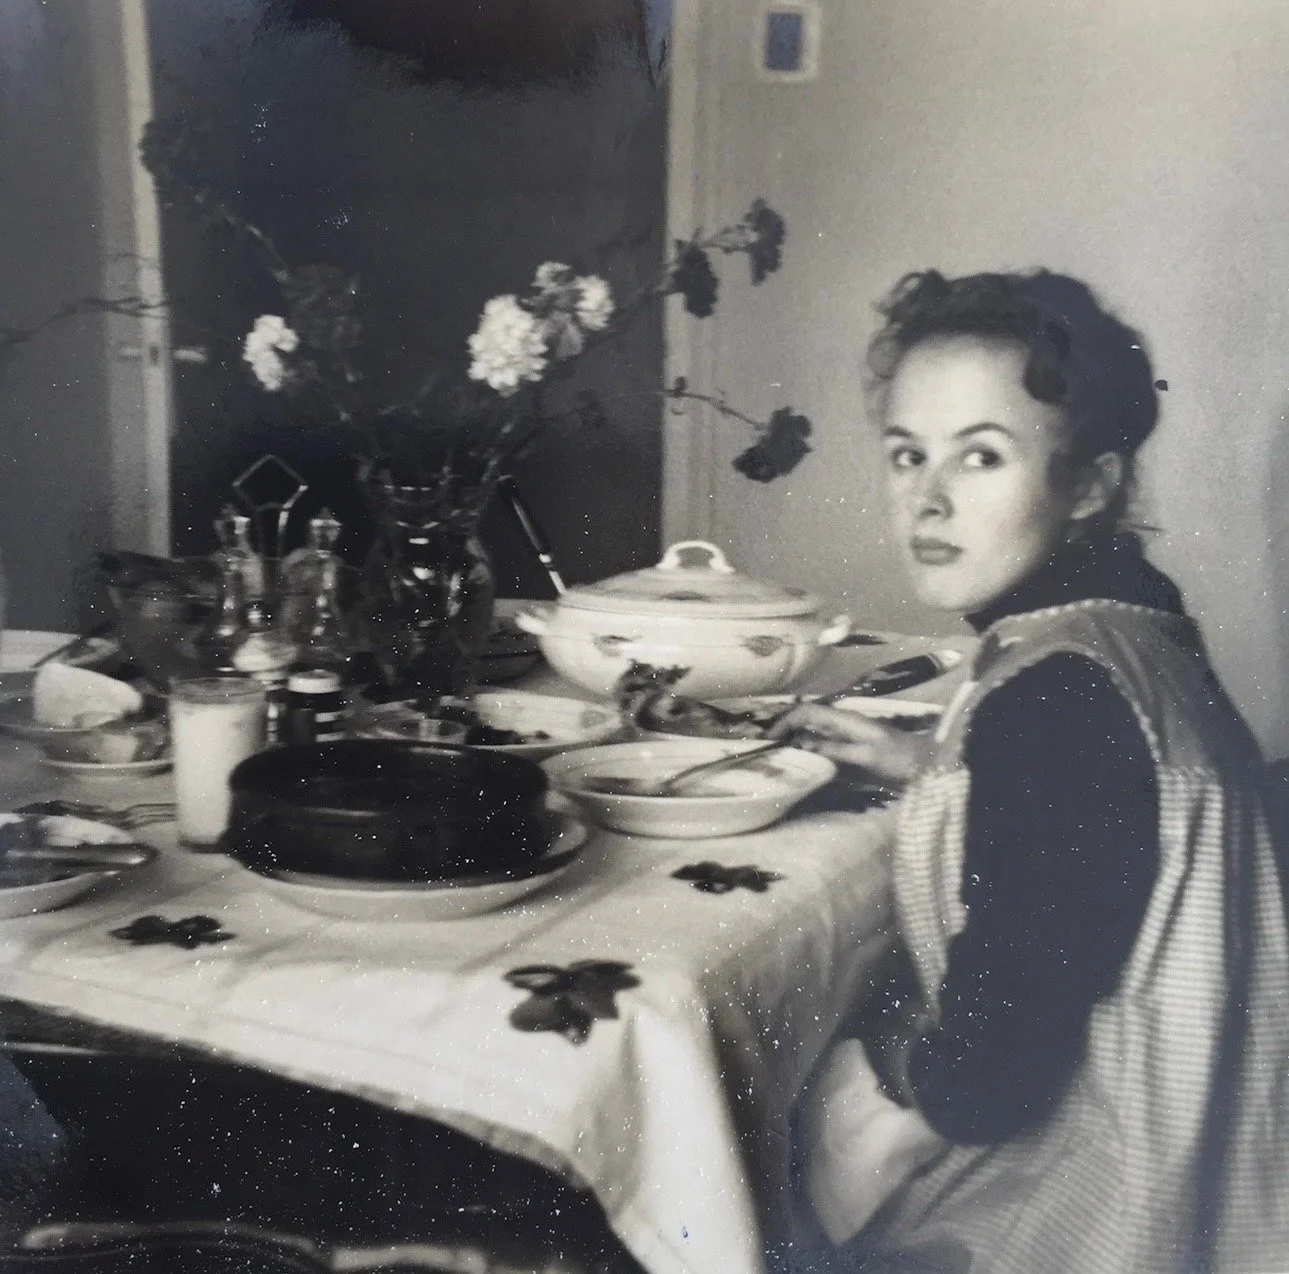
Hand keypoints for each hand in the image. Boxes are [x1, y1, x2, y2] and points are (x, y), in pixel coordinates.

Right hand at [767, 703, 924, 786]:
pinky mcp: (848, 748)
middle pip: (804, 720)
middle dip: (783, 730)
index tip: (768, 739)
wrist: (926, 765)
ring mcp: (845, 735)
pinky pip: (821, 745)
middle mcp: (841, 723)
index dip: (785, 722)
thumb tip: (801, 744)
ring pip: (811, 732)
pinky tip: (800, 763)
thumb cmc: (898, 758)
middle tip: (765, 749)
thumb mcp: (865, 755)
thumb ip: (834, 749)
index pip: (806, 712)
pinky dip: (806, 751)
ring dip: (793, 741)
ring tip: (776, 757)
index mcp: (844, 719)